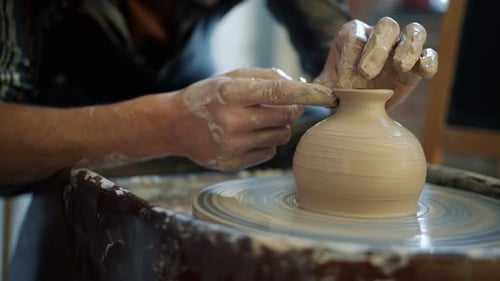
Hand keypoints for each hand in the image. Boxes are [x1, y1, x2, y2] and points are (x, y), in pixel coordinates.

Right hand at [176, 68, 334, 170]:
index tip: (328, 95)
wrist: (175, 126)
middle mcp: (232, 121)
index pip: (279, 92)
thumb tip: (299, 85)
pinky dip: (266, 143)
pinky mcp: (234, 163)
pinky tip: (247, 136)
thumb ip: (265, 77)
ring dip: (278, 126)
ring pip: (281, 136)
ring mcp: (233, 145)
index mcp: (231, 94)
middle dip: (292, 109)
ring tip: (258, 120)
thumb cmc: (208, 96)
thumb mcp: (230, 77)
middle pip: (286, 117)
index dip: (307, 94)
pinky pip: (270, 152)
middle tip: (282, 105)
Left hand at [314, 17, 437, 109]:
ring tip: (400, 68)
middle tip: (367, 73)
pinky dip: (428, 60)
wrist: (363, 108)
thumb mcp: (327, 91)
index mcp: (353, 35)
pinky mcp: (418, 62)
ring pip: (414, 32)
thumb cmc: (342, 93)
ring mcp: (401, 46)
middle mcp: (378, 35)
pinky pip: (429, 54)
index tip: (346, 84)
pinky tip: (423, 73)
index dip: (351, 59)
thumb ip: (318, 90)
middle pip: (386, 27)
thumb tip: (307, 93)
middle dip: (377, 48)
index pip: (355, 38)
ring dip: (408, 49)